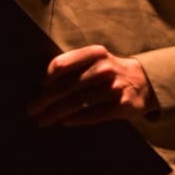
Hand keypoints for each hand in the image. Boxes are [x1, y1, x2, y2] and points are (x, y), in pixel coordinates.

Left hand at [27, 45, 157, 126]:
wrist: (143, 82)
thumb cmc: (109, 71)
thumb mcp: (95, 59)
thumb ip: (74, 66)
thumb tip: (43, 85)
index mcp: (95, 53)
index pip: (63, 64)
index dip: (48, 77)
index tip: (39, 87)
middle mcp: (105, 68)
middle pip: (67, 86)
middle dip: (45, 100)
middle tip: (31, 109)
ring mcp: (114, 87)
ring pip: (77, 102)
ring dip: (56, 113)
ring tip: (43, 120)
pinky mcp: (122, 105)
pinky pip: (93, 114)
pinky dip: (77, 119)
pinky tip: (64, 122)